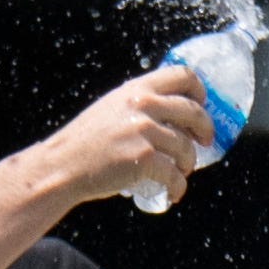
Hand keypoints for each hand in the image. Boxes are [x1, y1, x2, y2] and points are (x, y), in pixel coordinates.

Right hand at [49, 62, 217, 205]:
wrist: (63, 165)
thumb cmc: (87, 142)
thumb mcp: (112, 108)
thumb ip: (140, 104)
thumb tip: (175, 114)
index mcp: (136, 89)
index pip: (182, 75)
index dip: (199, 91)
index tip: (201, 105)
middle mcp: (143, 105)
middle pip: (194, 111)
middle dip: (205, 129)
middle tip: (204, 142)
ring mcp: (144, 131)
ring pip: (187, 147)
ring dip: (188, 163)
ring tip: (180, 172)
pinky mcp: (145, 158)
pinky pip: (175, 174)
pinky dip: (178, 187)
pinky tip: (173, 192)